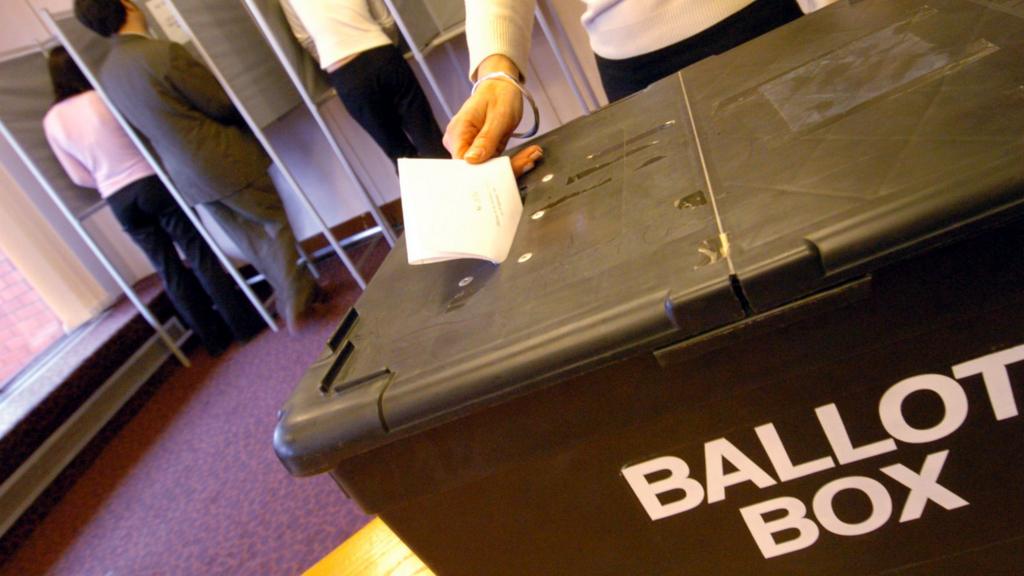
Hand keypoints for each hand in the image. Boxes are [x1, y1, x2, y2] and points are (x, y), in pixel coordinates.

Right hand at [446, 55, 538, 170]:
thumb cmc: (499, 95)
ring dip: (511, 166)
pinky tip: (527, 156)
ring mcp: (468, 147)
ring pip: (487, 169)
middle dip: (505, 169)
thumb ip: (486, 139)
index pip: (464, 165)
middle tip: (529, 159)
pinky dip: (510, 162)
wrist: (501, 86)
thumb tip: (472, 160)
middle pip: (477, 170)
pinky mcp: (479, 150)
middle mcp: (458, 143)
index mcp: (457, 133)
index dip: (486, 172)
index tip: (511, 167)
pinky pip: (493, 163)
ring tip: (532, 155)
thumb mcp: (498, 116)